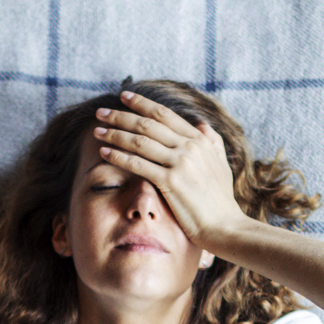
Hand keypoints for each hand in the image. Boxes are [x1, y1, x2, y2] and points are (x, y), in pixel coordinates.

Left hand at [91, 92, 250, 252]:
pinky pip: (139, 164)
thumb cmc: (221, 201)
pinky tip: (105, 153)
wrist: (226, 227)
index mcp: (199, 140)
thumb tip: (202, 124)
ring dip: (115, 134)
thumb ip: (212, 142)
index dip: (142, 103)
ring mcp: (180, 163)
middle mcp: (189, 147)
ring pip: (140, 141)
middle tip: (101, 111)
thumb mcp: (221, 165)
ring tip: (97, 131)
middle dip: (121, 115)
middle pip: (148, 124)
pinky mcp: (171, 182)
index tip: (124, 96)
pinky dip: (119, 156)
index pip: (165, 115)